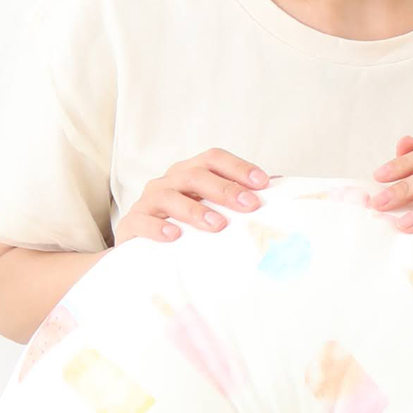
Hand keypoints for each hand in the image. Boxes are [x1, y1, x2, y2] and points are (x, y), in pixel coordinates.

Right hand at [113, 147, 269, 244]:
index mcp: (189, 174)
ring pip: (168, 196)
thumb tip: (281, 191)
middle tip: (249, 205)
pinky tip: (174, 236)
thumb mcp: (211, 214)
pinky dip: (157, 227)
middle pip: (195, 175)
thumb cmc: (184, 231)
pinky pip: (142, 221)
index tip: (264, 184)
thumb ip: (237, 203)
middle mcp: (168, 182)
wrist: (137, 254)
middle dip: (225, 189)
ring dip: (195, 210)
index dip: (238, 167)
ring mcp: (148, 202)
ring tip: (218, 225)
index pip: (214, 159)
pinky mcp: (130, 225)